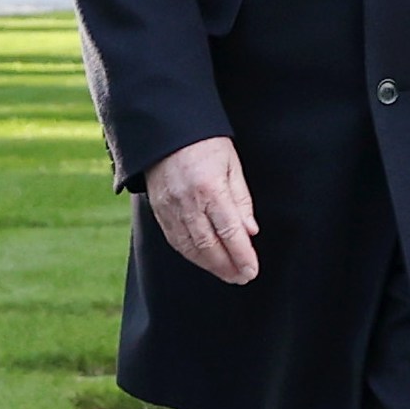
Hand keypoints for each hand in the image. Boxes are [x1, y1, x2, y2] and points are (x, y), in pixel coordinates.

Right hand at [144, 137, 259, 285]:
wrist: (166, 131)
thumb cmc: (205, 145)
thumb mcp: (232, 166)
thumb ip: (241, 200)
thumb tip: (250, 232)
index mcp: (210, 189)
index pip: (229, 231)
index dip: (241, 254)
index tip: (252, 270)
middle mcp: (187, 202)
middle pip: (208, 245)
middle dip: (227, 266)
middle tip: (242, 277)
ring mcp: (169, 208)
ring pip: (189, 247)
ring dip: (210, 265)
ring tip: (228, 274)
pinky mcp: (158, 210)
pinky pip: (174, 240)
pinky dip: (191, 255)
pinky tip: (204, 261)